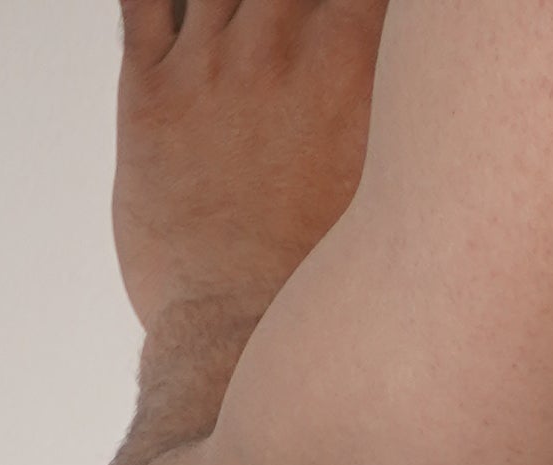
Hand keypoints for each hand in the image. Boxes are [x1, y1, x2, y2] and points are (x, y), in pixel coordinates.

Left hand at [113, 0, 391, 338]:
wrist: (240, 343)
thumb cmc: (331, 293)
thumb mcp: (398, 198)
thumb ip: (396, 128)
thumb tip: (410, 106)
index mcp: (352, 64)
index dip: (361, 12)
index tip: (358, 29)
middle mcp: (278, 47)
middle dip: (302, 7)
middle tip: (302, 40)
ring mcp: (208, 65)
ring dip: (241, 4)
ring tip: (255, 35)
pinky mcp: (149, 94)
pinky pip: (142, 6)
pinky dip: (161, 2)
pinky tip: (181, 15)